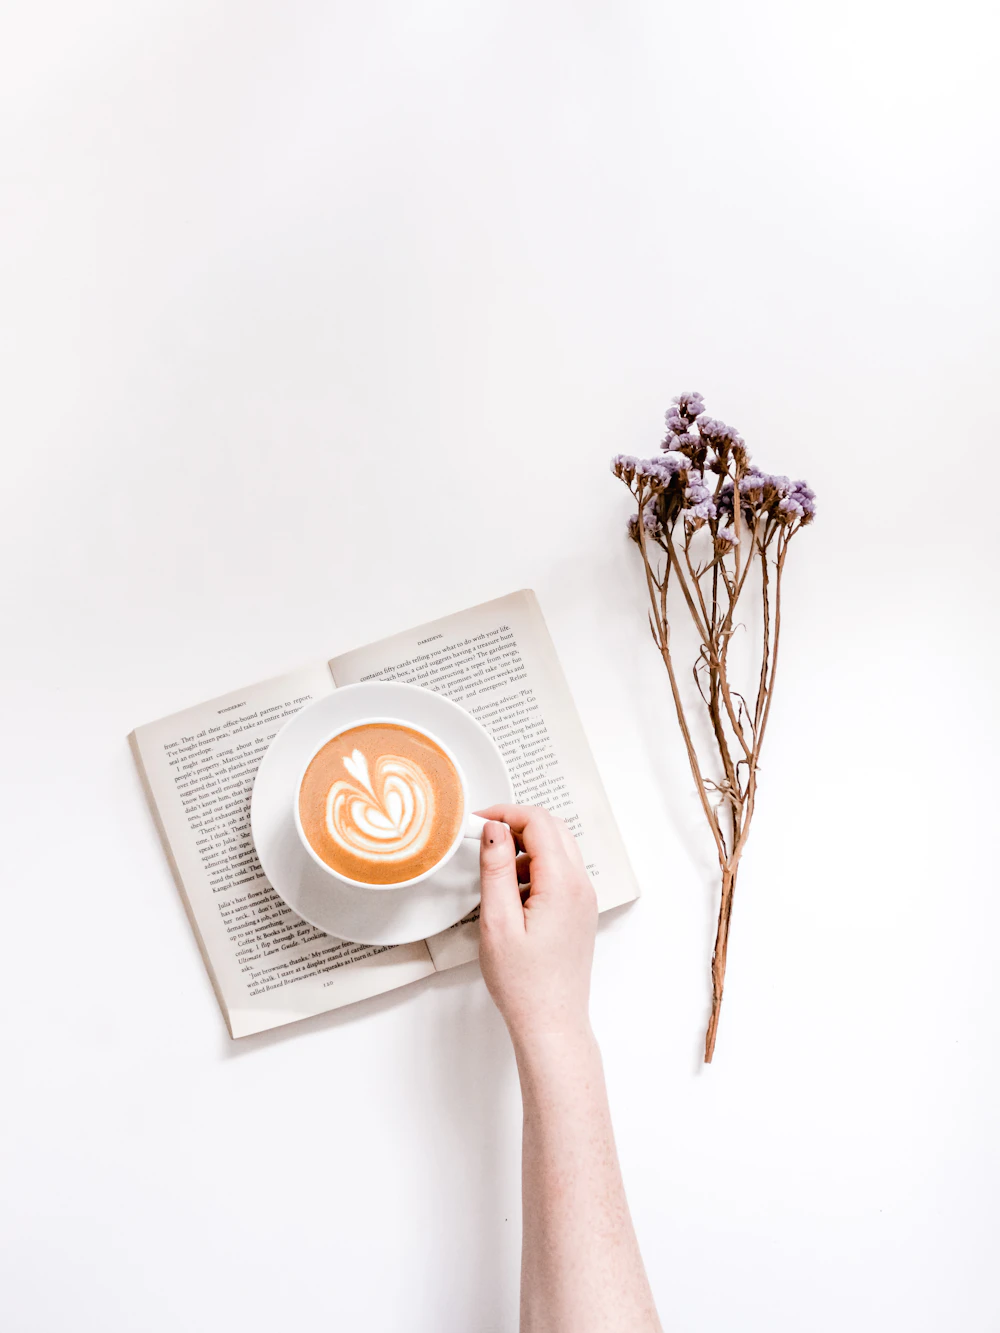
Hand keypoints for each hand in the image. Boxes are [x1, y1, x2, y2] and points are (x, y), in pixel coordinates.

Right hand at [476, 804, 597, 1051]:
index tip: (477, 822)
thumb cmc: (523, 982)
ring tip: (496, 876)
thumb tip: (495, 829)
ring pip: (558, 849)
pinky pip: (560, 872)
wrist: (551, 1023)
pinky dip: (535, 869)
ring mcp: (584, 899)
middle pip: (553, 828)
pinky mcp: (580, 911)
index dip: (506, 813)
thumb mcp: (498, 922)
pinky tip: (512, 896)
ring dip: (526, 848)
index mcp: (563, 884)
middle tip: (484, 839)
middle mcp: (581, 886)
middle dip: (517, 825)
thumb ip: (495, 869)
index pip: (539, 822)